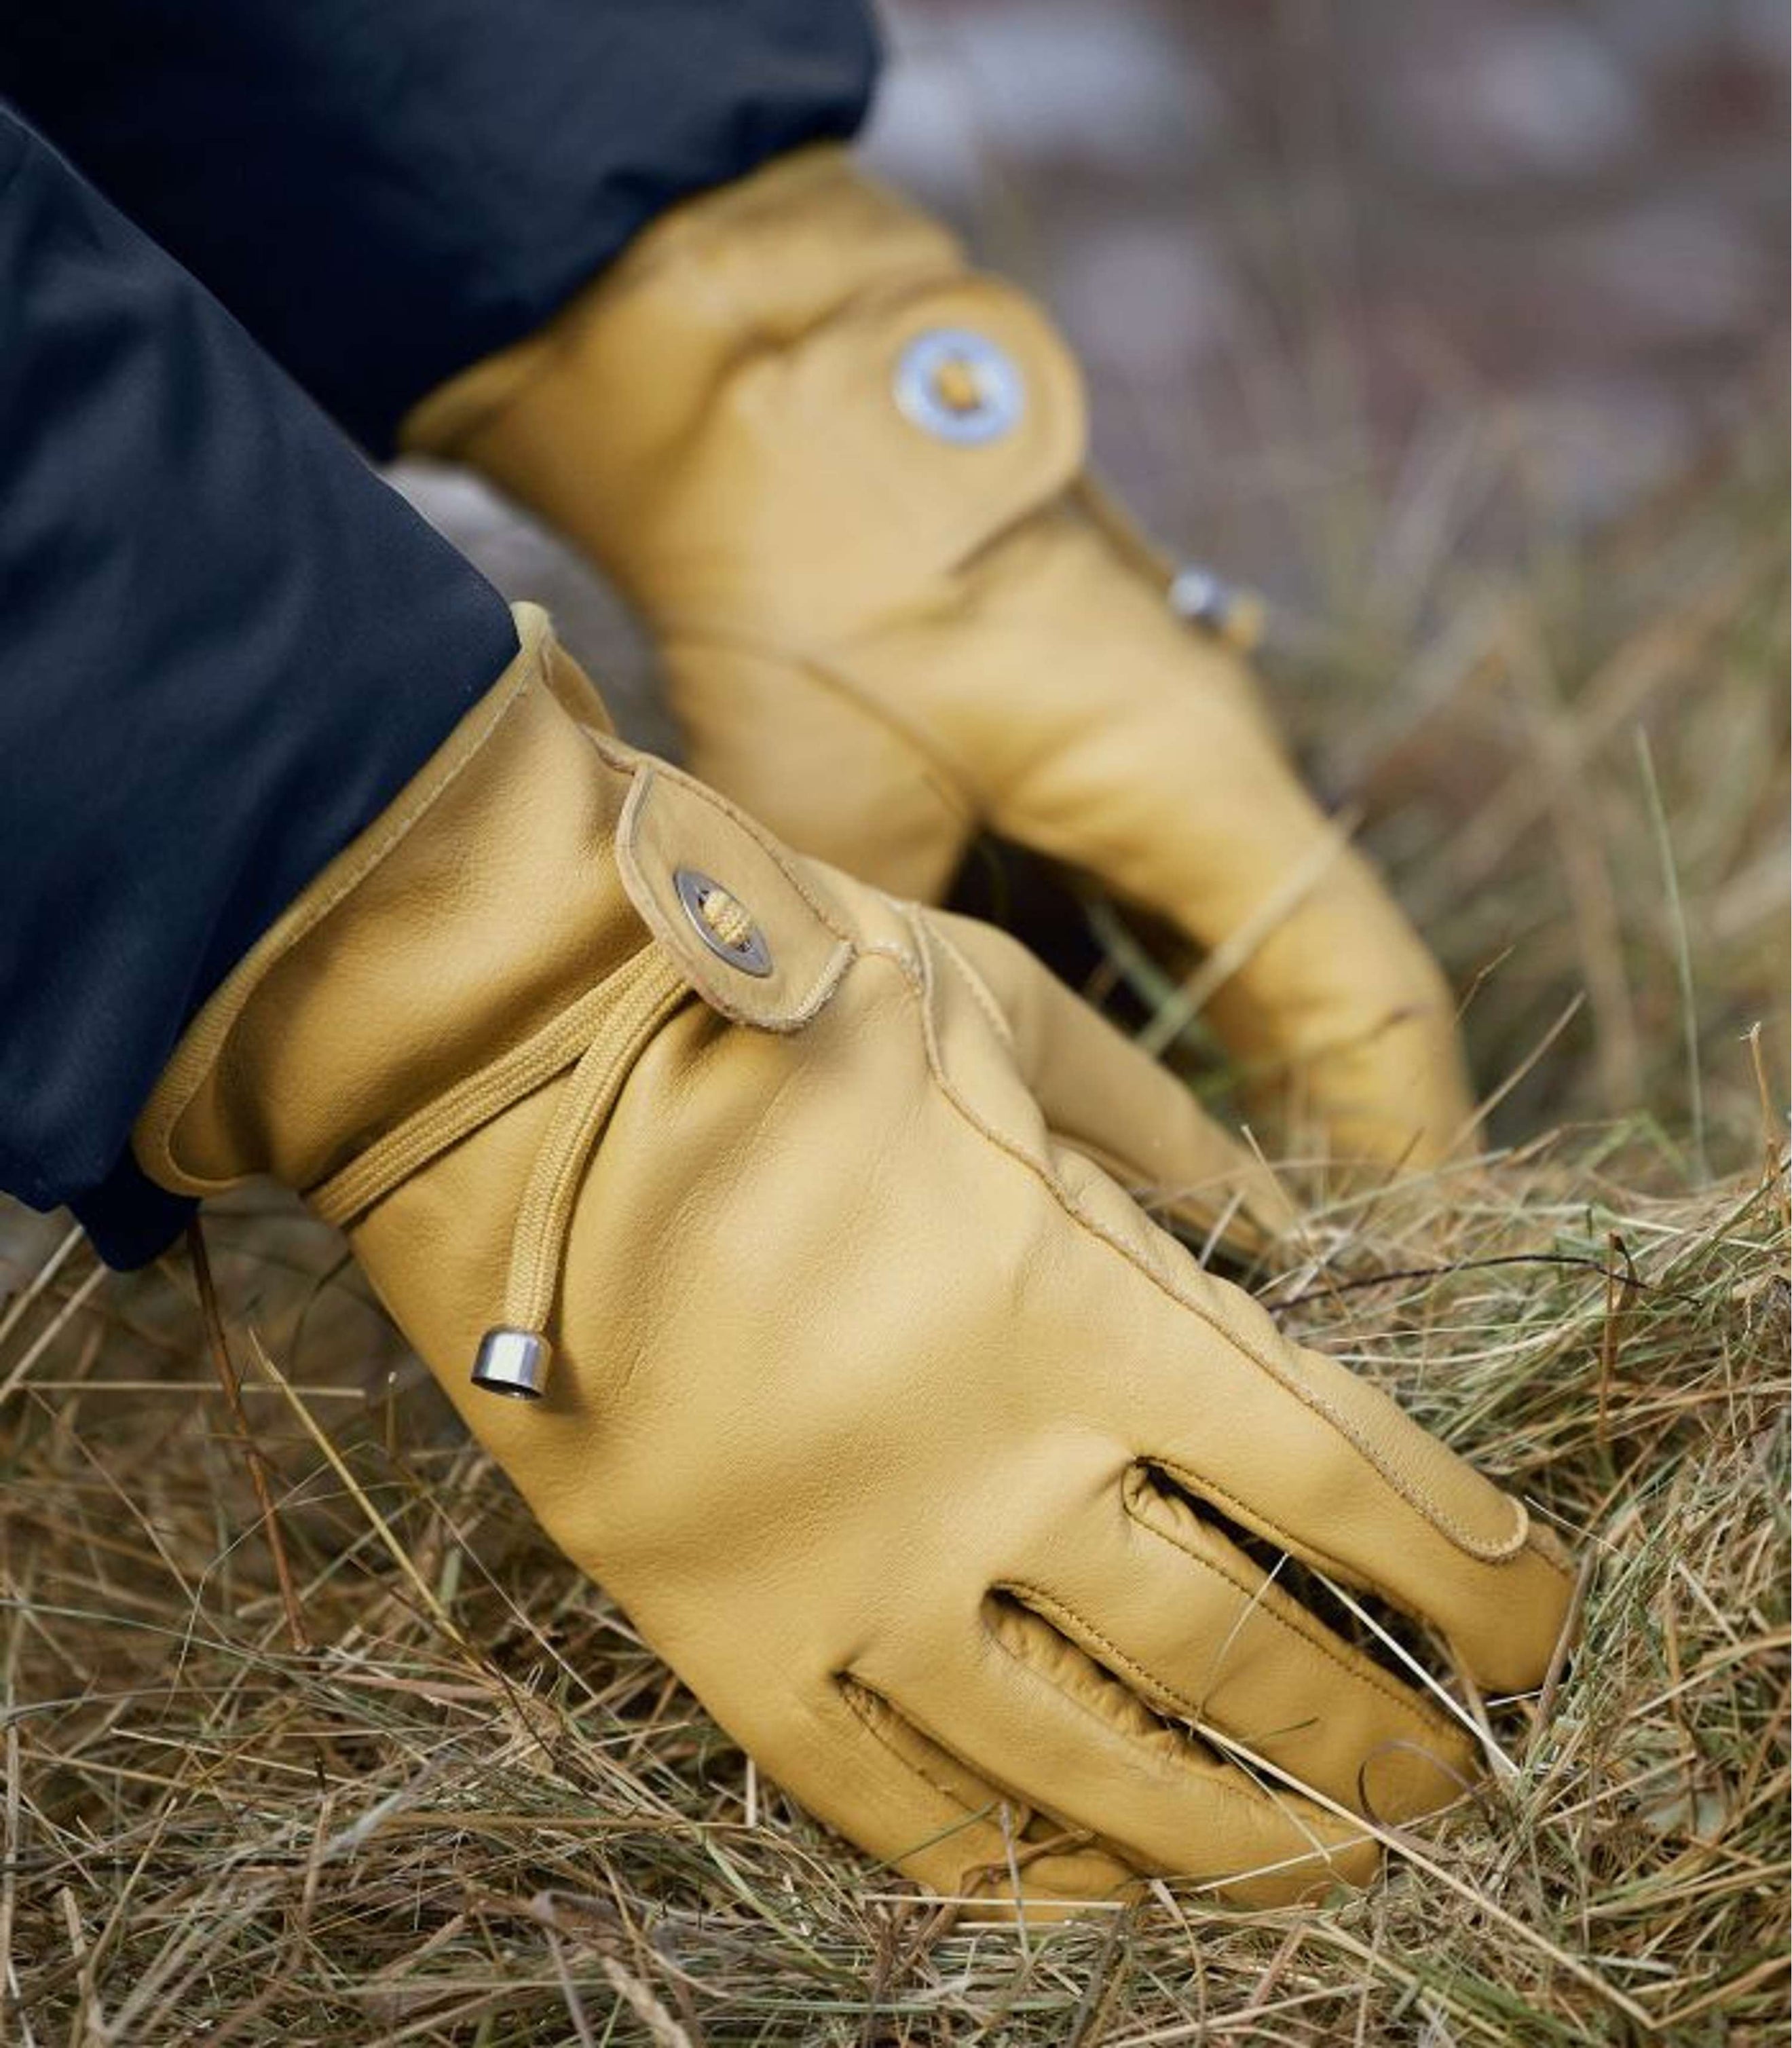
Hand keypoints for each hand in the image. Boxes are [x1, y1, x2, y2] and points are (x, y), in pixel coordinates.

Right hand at [140, 606, 1569, 1909]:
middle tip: (1447, 1775)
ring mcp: (846, 1566)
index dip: (1465, 1571)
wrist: (503, 1066)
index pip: (1336, 1478)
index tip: (1534, 1626)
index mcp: (1075, 1301)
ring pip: (1080, 1769)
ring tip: (1315, 1863)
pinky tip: (1077, 1878)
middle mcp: (984, 1465)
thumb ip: (1155, 1132)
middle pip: (1237, 1656)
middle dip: (1374, 1735)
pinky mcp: (721, 1625)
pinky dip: (1000, 1863)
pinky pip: (880, 1799)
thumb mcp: (998, 1012)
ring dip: (1225, 1833)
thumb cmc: (766, 999)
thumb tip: (1270, 1232)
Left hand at [407, 148, 1474, 1167]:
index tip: (1397, 1258)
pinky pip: (1178, 900)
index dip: (1392, 1136)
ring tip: (1231, 1210)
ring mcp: (1166, 747)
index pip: (1356, 992)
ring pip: (1253, 944)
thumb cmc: (816, 602)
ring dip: (1253, 1070)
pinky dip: (1177, 1000)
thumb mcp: (844, 827)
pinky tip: (1134, 1083)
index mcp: (1195, 787)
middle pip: (1324, 981)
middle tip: (1309, 1272)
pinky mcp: (1103, 743)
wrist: (779, 414)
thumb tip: (928, 1105)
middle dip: (1333, 1129)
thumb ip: (911, 983)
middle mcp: (1215, 767)